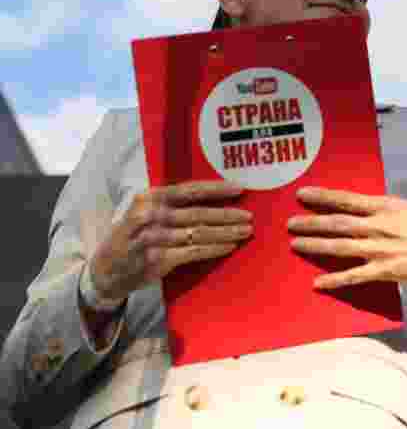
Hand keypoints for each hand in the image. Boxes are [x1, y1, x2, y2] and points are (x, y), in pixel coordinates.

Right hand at [89, 181, 251, 302]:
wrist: (105, 270)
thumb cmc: (131, 235)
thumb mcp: (143, 211)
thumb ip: (169, 203)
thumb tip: (210, 196)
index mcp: (148, 198)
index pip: (189, 190)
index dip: (216, 189)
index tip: (239, 189)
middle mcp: (151, 216)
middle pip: (198, 213)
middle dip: (228, 215)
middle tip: (250, 216)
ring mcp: (154, 239)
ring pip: (200, 233)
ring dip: (227, 233)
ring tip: (246, 231)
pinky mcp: (158, 260)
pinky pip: (194, 252)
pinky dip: (214, 249)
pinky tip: (229, 247)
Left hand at [288, 187, 406, 289]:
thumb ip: (385, 209)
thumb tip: (365, 208)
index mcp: (385, 207)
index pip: (347, 199)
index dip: (323, 196)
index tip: (302, 193)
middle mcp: (378, 227)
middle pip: (337, 224)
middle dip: (312, 222)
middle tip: (289, 222)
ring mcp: (378, 250)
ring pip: (340, 247)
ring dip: (315, 245)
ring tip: (295, 243)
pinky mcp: (383, 271)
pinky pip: (353, 276)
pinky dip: (334, 280)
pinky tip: (317, 282)